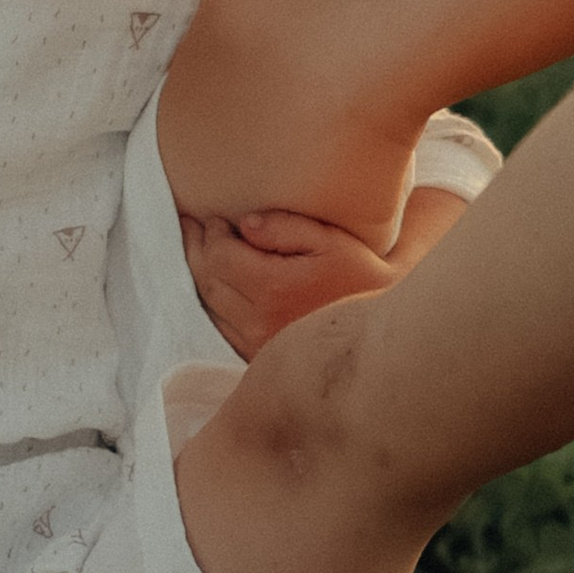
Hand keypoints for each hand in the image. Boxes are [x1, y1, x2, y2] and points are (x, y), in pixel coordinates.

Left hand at [179, 185, 466, 360]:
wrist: (379, 328)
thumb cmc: (359, 276)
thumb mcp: (330, 241)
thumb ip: (285, 228)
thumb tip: (244, 223)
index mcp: (273, 287)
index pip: (220, 257)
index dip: (211, 234)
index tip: (214, 218)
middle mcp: (258, 319)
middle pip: (208, 280)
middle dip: (198, 249)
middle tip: (194, 227)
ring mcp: (255, 341)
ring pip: (209, 304)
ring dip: (199, 274)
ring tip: (199, 248)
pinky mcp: (257, 355)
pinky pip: (220, 325)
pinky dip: (212, 300)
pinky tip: (215, 281)